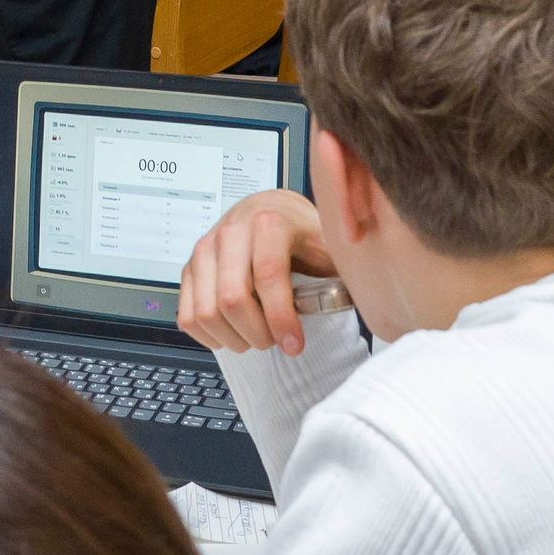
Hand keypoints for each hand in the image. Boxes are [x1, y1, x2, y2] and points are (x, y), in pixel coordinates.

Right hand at [178, 189, 334, 356]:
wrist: (270, 210)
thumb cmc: (302, 233)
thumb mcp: (327, 243)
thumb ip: (339, 268)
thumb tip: (365, 297)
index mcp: (268, 221)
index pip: (268, 275)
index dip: (281, 318)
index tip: (294, 344)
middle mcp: (230, 232)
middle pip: (232, 299)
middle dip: (257, 332)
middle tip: (276, 341)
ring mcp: (204, 249)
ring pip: (206, 311)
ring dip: (233, 337)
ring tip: (256, 338)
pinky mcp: (189, 267)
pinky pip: (187, 314)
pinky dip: (208, 335)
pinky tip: (232, 334)